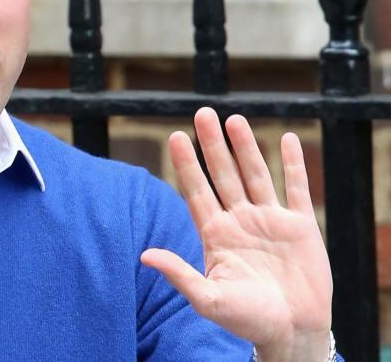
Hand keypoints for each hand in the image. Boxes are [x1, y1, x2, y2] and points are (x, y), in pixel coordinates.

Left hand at [140, 107, 331, 361]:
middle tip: (202, 112)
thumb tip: (144, 256)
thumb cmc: (246, 320)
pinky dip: (292, 164)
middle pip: (223, 174)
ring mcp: (270, 221)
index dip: (186, 164)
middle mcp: (240, 221)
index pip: (197, 190)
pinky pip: (296, 188)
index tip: (175, 137)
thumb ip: (179, 274)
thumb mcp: (208, 298)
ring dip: (246, 147)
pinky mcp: (300, 227)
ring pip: (255, 174)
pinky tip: (287, 139)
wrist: (290, 332)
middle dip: (212, 144)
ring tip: (233, 119)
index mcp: (215, 234)